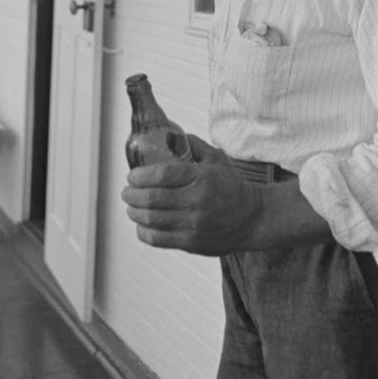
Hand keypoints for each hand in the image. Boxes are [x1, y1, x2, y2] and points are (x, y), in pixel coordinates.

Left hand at [121, 135, 261, 255]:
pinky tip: (141, 225)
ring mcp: (193, 224)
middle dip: (132, 195)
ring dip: (134, 213)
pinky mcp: (191, 242)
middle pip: (152, 198)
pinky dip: (144, 232)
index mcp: (201, 177)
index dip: (141, 176)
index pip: (162, 175)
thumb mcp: (216, 159)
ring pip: (151, 219)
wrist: (251, 218)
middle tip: (126, 192)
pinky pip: (159, 239)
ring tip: (131, 207)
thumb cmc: (231, 187)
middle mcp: (196, 201)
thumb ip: (194, 145)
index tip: (132, 176)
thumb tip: (171, 136)